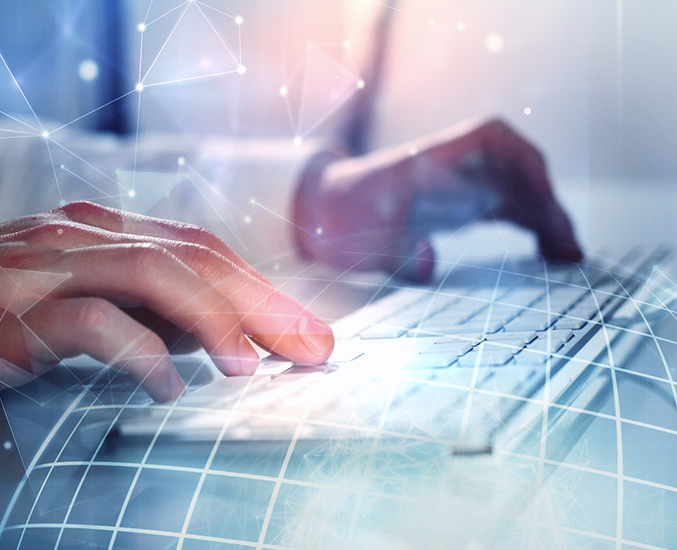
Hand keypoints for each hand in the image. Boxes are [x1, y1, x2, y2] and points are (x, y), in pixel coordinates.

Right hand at [0, 202, 333, 400]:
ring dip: (213, 321)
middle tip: (314, 348)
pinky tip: (169, 384)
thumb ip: (139, 304)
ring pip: (151, 277)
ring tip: (254, 367)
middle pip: (194, 258)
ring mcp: (45, 270)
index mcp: (103, 232)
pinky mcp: (8, 314)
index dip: (263, 289)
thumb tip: (213, 336)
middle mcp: (83, 238)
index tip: (310, 331)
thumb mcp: (73, 292)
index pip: (203, 250)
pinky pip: (86, 324)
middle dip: (262, 304)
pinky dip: (136, 350)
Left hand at [293, 119, 582, 279]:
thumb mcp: (354, 237)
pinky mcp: (460, 205)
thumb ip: (391, 251)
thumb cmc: (336, 219)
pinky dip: (530, 226)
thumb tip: (429, 263)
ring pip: (517, 191)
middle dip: (546, 202)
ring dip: (545, 218)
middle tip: (568, 247)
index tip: (542, 192)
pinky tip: (545, 253)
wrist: (320, 214)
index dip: (524, 160)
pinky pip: (506, 208)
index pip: (490, 138)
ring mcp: (458, 184)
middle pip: (515, 169)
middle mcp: (450, 167)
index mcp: (427, 161)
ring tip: (567, 258)